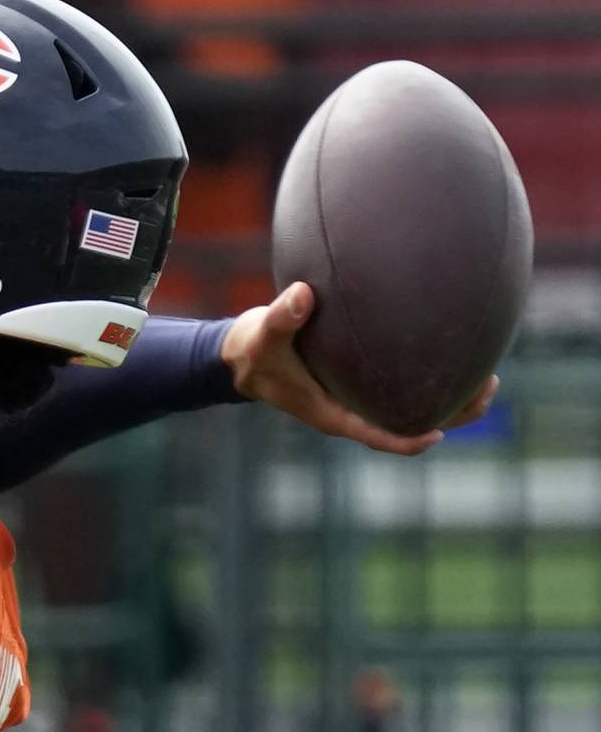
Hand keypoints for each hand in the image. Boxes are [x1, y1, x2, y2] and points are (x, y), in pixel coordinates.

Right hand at [222, 281, 497, 455]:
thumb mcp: (262, 334)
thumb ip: (282, 316)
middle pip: (409, 424)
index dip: (408, 437)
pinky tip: (453, 355)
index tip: (439, 431)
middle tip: (486, 390)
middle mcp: (351, 410)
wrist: (242, 356)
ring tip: (489, 377)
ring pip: (412, 408)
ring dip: (449, 398)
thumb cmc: (253, 350)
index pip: (377, 435)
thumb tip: (305, 294)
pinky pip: (403, 388)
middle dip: (450, 413)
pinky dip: (429, 378)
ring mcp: (358, 399)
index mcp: (331, 413)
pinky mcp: (360, 383)